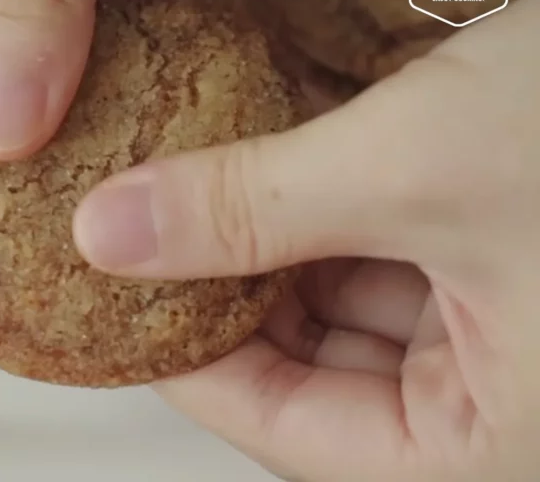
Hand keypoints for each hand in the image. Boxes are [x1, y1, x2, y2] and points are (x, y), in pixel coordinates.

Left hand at [73, 0, 539, 480]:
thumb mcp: (415, 166)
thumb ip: (250, 207)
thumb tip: (110, 232)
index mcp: (498, 444)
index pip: (292, 432)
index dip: (189, 365)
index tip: (112, 302)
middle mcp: (509, 404)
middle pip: (317, 373)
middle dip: (226, 297)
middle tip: (139, 236)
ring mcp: (514, 332)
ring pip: (351, 309)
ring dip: (272, 248)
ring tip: (191, 193)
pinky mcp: (513, 257)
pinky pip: (395, 256)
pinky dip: (330, 214)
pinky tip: (273, 168)